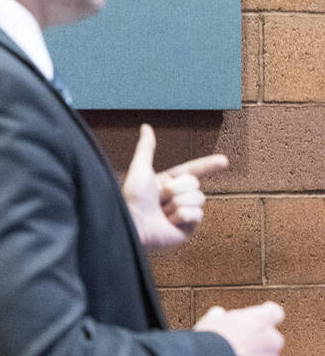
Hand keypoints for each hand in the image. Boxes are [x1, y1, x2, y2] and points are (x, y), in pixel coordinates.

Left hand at [121, 124, 227, 249]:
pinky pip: (197, 214)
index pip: (192, 170)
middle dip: (176, 188)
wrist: (132, 225)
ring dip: (177, 202)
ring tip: (161, 212)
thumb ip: (146, 148)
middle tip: (159, 199)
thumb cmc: (132, 198)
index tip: (224, 160)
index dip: (208, 165)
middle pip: (195, 183)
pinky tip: (168, 223)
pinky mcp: (188, 229)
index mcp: (167, 183)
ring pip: (198, 198)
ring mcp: (183, 213)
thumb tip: (146, 127)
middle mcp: (176, 198)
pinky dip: (181, 216)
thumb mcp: (140, 169)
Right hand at [194, 301, 284, 355]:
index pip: (274, 312)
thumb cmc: (209, 343)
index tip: (259, 318)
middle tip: (237, 345)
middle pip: (270, 339)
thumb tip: (219, 315)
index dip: (265, 315)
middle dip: (257, 343)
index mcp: (259, 320)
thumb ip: (221, 317)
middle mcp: (272, 340)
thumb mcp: (210, 322)